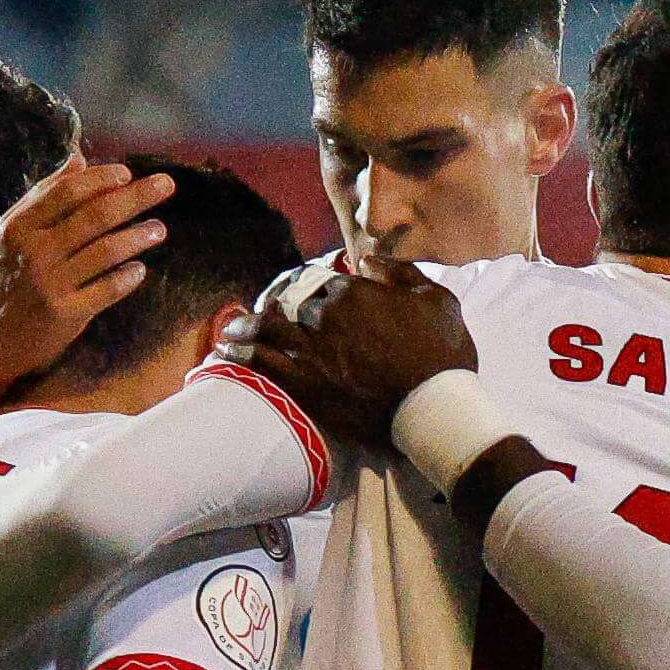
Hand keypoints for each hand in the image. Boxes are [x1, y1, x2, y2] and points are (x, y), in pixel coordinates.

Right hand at [0, 161, 168, 446]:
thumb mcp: (12, 234)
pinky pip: (107, 290)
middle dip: (135, 196)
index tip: (128, 173)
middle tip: (166, 185)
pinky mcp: (65, 314)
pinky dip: (127, 277)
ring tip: (160, 229)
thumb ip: (44, 196)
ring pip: (105, 250)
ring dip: (138, 236)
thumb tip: (78, 158)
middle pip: (94, 215)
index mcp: (19, 226)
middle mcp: (34, 251)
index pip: (67, 192)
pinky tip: (141, 269)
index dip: (101, 179)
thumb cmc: (4, 283)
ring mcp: (50, 283)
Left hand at [232, 256, 473, 450]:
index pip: (318, 280)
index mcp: (353, 291)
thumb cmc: (442, 354)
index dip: (305, 285)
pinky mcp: (304, 384)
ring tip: (232, 332)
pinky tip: (227, 353)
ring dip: (245, 329)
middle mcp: (324, 315)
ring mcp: (310, 351)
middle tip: (261, 314)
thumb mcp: (437, 299)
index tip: (298, 291)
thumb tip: (368, 260)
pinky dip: (241, 355)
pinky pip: (262, 364)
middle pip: (285, 304)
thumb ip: (401, 273)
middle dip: (271, 307)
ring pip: (266, 331)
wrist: (433, 408)